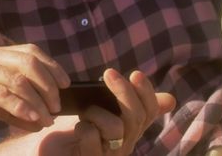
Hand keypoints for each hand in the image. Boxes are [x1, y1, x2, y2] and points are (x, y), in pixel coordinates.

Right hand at [0, 44, 70, 129]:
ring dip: (37, 101)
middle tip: (56, 106)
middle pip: (29, 62)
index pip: (30, 52)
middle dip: (48, 85)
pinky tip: (30, 117)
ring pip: (17, 79)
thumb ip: (12, 107)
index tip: (65, 84)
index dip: (52, 66)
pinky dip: (18, 105)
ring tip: (47, 118)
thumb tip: (40, 121)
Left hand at [0, 69, 175, 155]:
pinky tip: (77, 126)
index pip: (149, 111)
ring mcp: (109, 153)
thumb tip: (171, 100)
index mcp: (130, 128)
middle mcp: (125, 143)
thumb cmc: (76, 125)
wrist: (49, 146)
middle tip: (108, 73)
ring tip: (85, 111)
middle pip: (136, 117)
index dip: (147, 93)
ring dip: (98, 113)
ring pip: (117, 128)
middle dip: (124, 93)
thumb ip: (125, 100)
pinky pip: (93, 139)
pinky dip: (84, 129)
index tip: (135, 73)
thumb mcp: (102, 107)